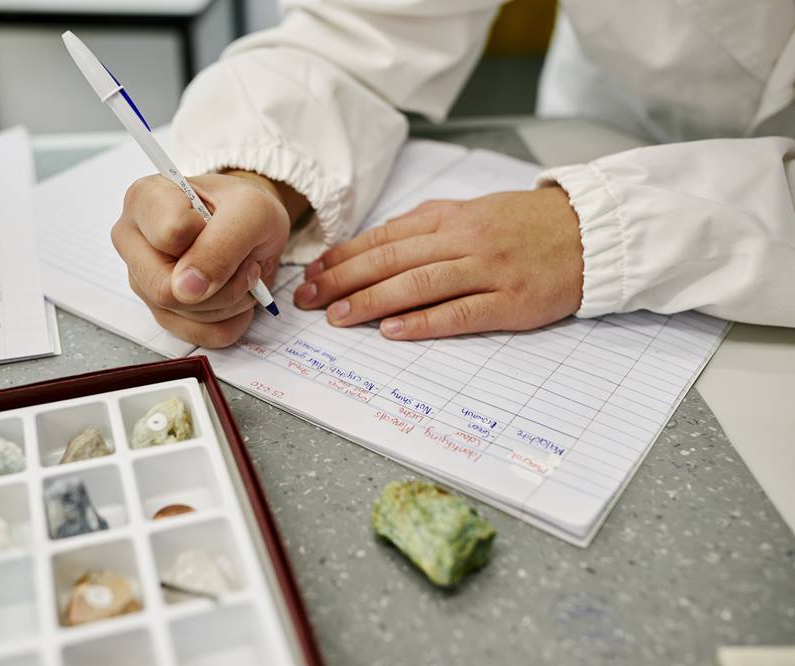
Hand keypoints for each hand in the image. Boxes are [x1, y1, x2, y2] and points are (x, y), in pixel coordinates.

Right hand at [111, 171, 302, 346]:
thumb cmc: (244, 208)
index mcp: (144, 200)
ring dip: (232, 299)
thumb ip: (221, 243)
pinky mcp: (163, 312)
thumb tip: (187, 289)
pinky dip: (231, 319)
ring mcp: (144, 281)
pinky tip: (237, 294)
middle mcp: (133, 241)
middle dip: (222, 282)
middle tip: (244, 260)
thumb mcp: (250, 210)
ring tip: (240, 271)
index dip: (208, 236)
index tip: (218, 223)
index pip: (169, 235)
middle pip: (166, 289)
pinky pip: (202, 334)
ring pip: (186, 315)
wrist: (253, 226)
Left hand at [292, 187, 583, 338]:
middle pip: (391, 260)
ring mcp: (487, 271)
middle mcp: (463, 241)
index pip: (383, 239)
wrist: (590, 231)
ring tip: (337, 316)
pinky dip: (424, 322)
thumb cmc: (525, 224)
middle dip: (343, 280)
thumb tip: (379, 239)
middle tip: (308, 299)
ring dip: (372, 301)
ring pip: (418, 284)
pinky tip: (392, 331)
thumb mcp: (472, 210)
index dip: (343, 257)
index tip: (312, 273)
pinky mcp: (510, 302)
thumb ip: (426, 223)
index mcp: (449, 219)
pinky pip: (460, 313)